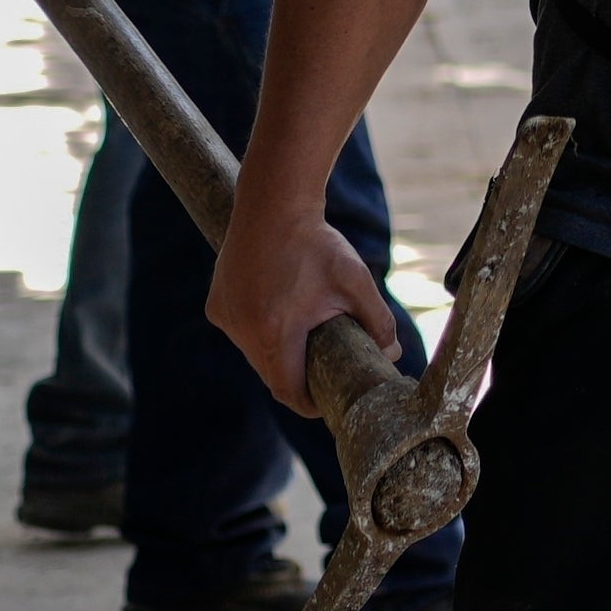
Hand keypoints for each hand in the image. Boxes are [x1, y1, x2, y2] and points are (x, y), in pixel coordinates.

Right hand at [207, 198, 392, 413]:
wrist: (273, 206)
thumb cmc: (317, 245)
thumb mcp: (357, 284)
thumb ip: (379, 323)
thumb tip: (393, 354)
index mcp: (275, 333)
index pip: (288, 391)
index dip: (310, 403)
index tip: (328, 403)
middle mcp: (242, 330)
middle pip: (272, 374)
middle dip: (298, 376)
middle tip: (327, 369)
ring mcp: (225, 317)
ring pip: (256, 354)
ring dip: (280, 352)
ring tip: (307, 334)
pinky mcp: (217, 304)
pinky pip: (243, 332)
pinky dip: (263, 332)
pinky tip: (283, 312)